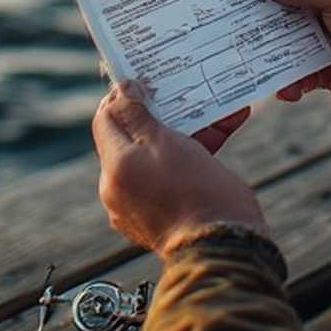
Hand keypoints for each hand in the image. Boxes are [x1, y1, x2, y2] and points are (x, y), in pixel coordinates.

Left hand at [92, 82, 266, 257]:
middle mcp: (120, 189)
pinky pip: (172, 176)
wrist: (224, 249)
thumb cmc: (196, 193)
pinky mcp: (164, 216)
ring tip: (214, 112)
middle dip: (161, 114)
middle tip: (181, 93)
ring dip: (185, 132)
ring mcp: (141, 206)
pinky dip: (192, 156)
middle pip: (133, 139)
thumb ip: (138, 117)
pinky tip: (222, 132)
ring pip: (158, 157)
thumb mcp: (166, 143)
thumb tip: (121, 92)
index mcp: (115, 169)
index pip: (105, 120)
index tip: (144, 80)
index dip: (123, 96)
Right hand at [256, 0, 330, 133]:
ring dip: (267, 51)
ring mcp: (321, 38)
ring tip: (247, 59)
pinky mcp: (321, 69)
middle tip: (222, 24)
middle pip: (277, 7)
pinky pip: (291, 71)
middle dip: (254, 17)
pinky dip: (285, 80)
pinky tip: (288, 89)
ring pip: (280, 41)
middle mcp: (325, 5)